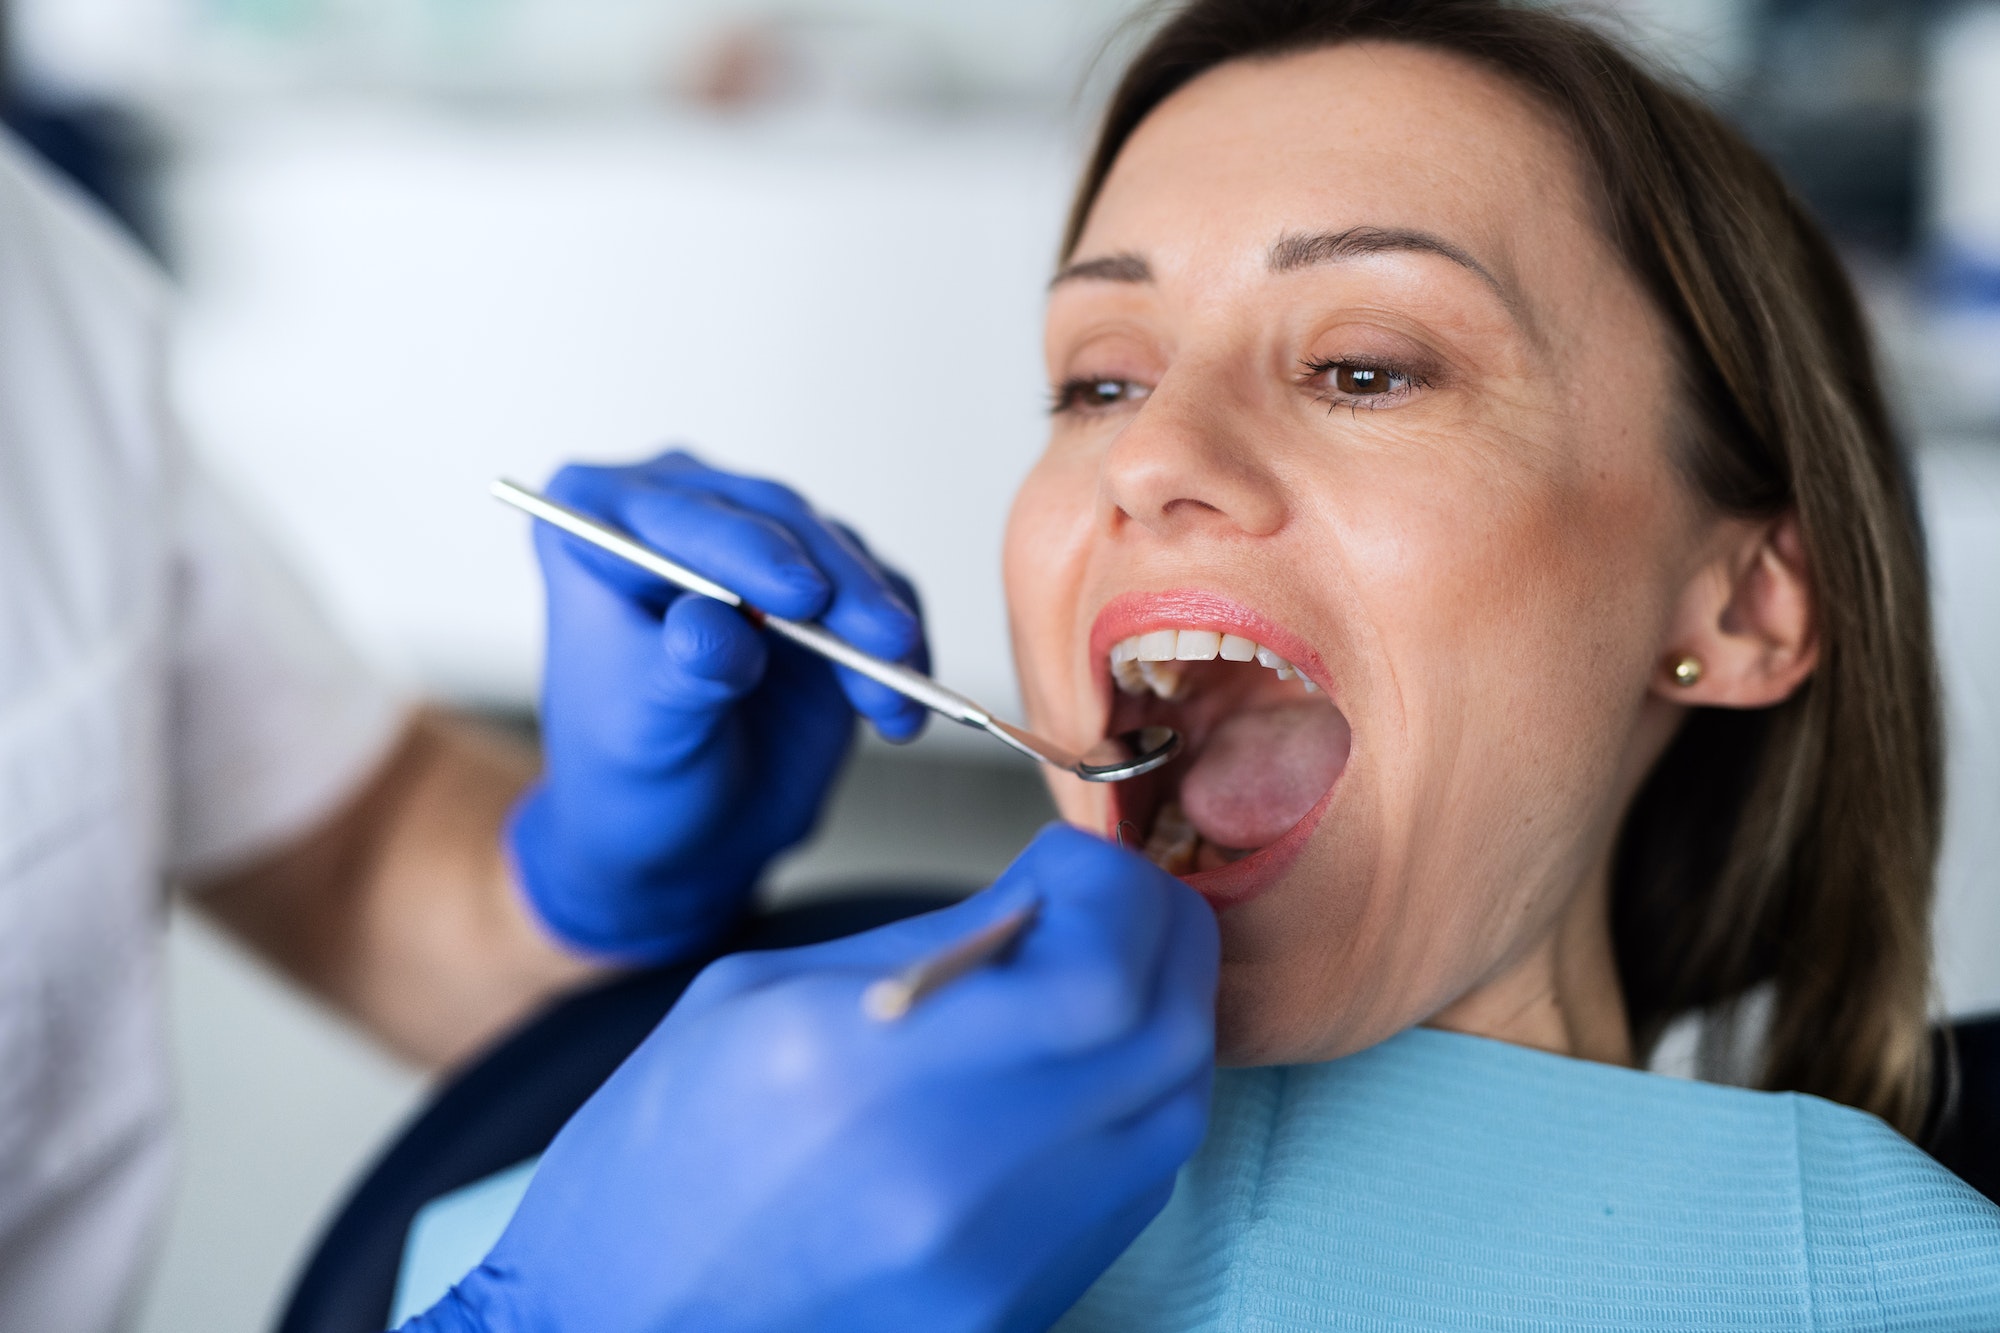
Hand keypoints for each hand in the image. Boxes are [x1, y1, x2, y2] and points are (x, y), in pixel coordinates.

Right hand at [407, 825, 1219, 1332]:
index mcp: (870, 1070)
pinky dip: (1134, 1103)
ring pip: (1173, 1109)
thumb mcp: (757, 999)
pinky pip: (1134, 1184)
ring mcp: (999, 1259)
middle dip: (1160, 937)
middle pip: (1164, 1034)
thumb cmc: (654, 1168)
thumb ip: (929, 945)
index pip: (1096, 967)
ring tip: (1101, 972)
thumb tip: (1047, 895)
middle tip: (1114, 898)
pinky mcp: (1018, 1306)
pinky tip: (1077, 1068)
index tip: (1076, 860)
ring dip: (1160, 1016)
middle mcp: (956, 1174)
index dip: (1114, 891)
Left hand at [509, 450, 928, 962]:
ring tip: (893, 700)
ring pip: (839, 552)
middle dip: (840, 587)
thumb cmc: (636, 775)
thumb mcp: (648, 733)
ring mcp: (759, 541)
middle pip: (775, 522)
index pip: (679, 520)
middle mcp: (678, 513)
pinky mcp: (826, 581)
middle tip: (884, 643)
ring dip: (878, 624)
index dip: (748, 551)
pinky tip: (902, 708)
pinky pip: (881, 591)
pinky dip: (902, 648)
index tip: (804, 599)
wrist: (686, 829)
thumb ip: (682, 674)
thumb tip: (715, 625)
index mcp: (595, 527)